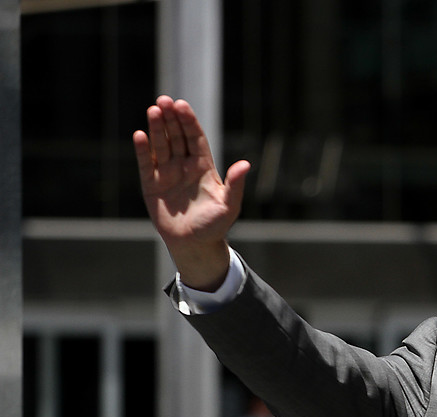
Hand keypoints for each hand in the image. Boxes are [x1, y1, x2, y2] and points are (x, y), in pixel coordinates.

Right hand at [134, 95, 250, 290]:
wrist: (195, 245)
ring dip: (157, 128)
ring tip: (153, 110)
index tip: (182, 105)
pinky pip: (147, 164)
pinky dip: (143, 150)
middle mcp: (184, 166)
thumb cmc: (215, 225)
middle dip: (171, 119)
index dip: (189, 122)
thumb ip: (235, 184)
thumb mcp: (229, 205)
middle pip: (177, 137)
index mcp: (203, 167)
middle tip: (164, 100)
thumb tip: (245, 164)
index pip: (195, 138)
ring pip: (161, 146)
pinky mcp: (152, 186)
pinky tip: (140, 135)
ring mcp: (167, 174)